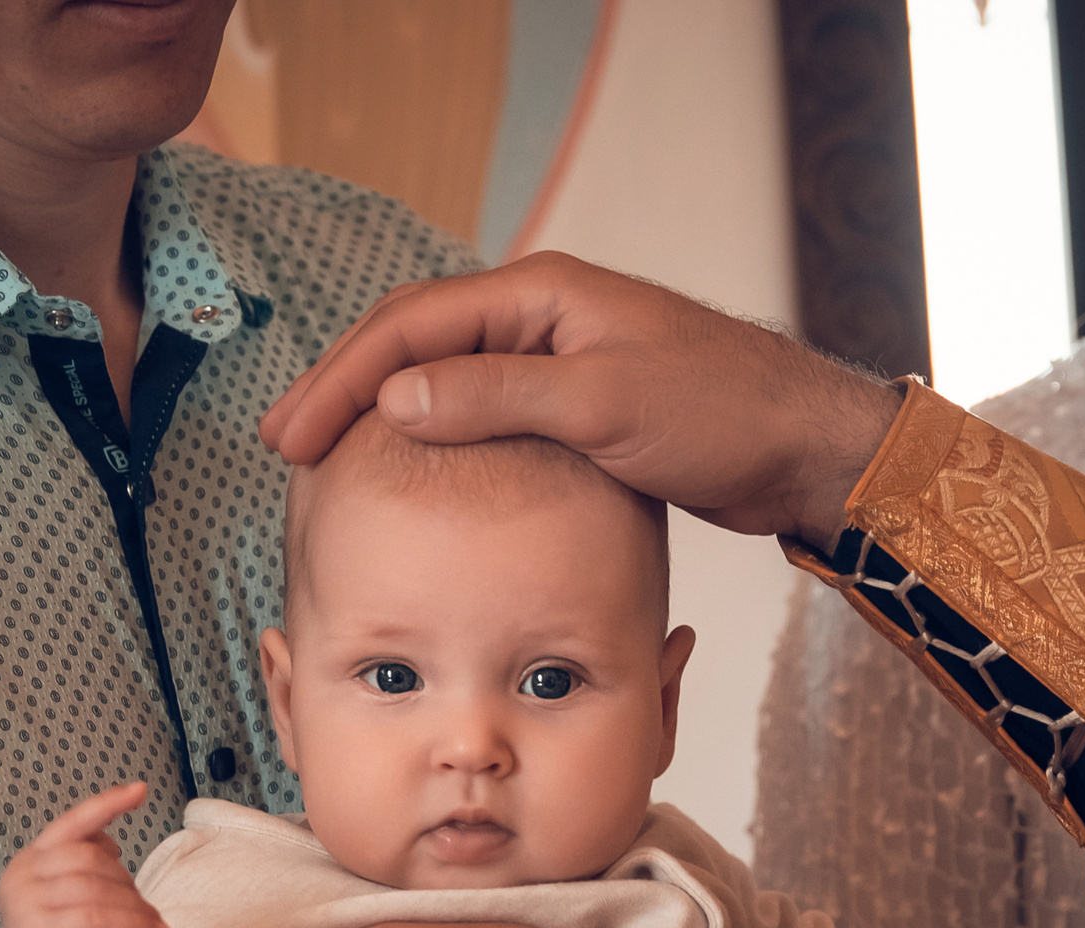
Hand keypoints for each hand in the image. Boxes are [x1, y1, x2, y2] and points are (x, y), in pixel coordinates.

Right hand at [0, 783, 172, 927]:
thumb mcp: (75, 897)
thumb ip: (86, 864)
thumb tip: (110, 838)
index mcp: (29, 862)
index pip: (71, 825)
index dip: (105, 805)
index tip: (139, 791)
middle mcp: (20, 878)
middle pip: (90, 858)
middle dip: (128, 882)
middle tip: (148, 912)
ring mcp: (24, 907)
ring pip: (98, 888)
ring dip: (137, 907)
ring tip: (155, 927)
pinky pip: (98, 917)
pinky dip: (134, 923)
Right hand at [258, 252, 904, 552]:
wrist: (801, 447)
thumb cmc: (718, 413)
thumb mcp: (601, 406)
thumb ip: (497, 397)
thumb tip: (397, 399)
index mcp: (539, 296)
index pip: (411, 326)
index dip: (342, 379)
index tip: (293, 437)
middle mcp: (540, 317)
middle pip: (414, 345)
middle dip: (344, 393)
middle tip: (283, 449)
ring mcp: (556, 361)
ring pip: (444, 380)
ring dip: (382, 416)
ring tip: (324, 461)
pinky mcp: (575, 407)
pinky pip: (483, 415)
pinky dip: (434, 440)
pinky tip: (407, 475)